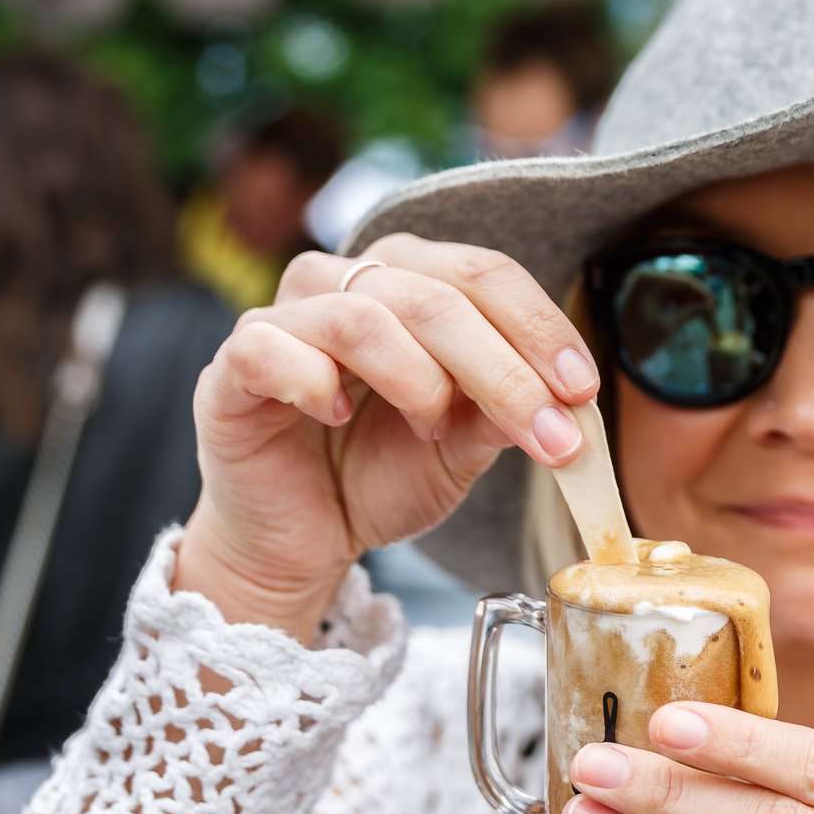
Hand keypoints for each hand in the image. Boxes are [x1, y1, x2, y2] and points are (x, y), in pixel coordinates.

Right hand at [177, 235, 600, 633]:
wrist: (303, 538)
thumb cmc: (378, 476)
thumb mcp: (460, 452)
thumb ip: (499, 416)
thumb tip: (561, 399)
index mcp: (409, 283)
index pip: (482, 274)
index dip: (538, 326)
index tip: (580, 388)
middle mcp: (345, 282)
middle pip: (434, 294)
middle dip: (503, 369)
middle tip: (546, 432)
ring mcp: (283, 318)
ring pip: (361, 313)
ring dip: (417, 378)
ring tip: (432, 429)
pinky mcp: (232, 364)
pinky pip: (270, 347)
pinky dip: (313, 381)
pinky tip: (335, 416)